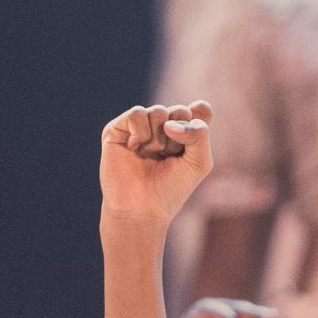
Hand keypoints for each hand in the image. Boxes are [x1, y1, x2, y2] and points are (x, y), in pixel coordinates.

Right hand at [100, 101, 213, 225]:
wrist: (142, 207)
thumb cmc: (172, 188)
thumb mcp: (199, 163)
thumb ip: (200, 134)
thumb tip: (171, 122)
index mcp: (184, 135)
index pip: (199, 110)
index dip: (199, 116)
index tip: (194, 136)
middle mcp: (162, 128)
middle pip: (179, 111)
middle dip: (179, 136)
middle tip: (169, 156)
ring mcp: (140, 127)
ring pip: (158, 111)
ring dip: (159, 138)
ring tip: (151, 155)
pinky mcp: (118, 129)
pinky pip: (136, 114)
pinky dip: (141, 132)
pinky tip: (136, 148)